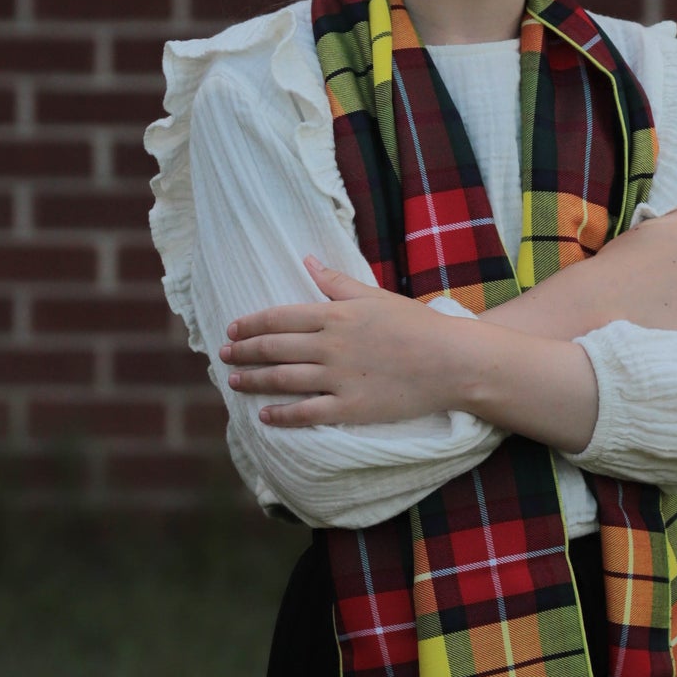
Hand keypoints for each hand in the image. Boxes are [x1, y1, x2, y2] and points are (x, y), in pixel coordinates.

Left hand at [220, 257, 472, 427]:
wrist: (452, 361)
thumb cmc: (416, 326)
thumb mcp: (375, 297)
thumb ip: (336, 282)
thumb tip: (306, 261)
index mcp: (335, 315)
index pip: (278, 318)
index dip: (250, 324)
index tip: (232, 329)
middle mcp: (330, 346)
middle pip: (273, 348)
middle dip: (243, 351)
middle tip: (223, 354)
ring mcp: (338, 378)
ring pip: (282, 380)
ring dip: (253, 380)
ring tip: (234, 381)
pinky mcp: (351, 407)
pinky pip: (306, 413)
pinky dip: (281, 414)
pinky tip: (264, 416)